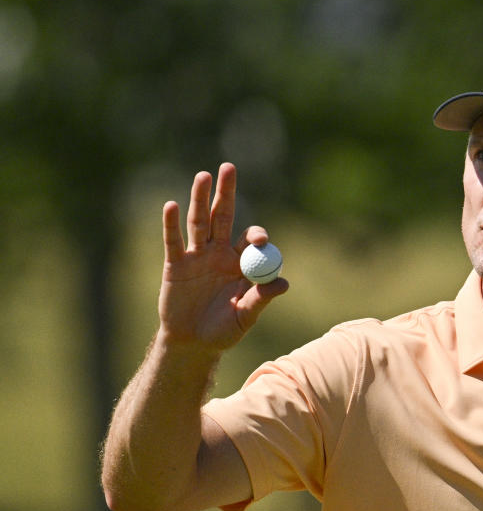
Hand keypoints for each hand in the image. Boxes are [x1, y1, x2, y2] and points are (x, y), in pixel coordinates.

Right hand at [158, 162, 287, 351]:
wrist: (193, 343)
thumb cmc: (224, 331)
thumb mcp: (245, 318)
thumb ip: (261, 299)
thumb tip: (283, 283)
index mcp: (242, 264)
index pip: (250, 240)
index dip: (255, 235)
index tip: (258, 240)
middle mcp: (220, 253)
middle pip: (224, 217)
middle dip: (227, 193)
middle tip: (229, 167)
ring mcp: (197, 256)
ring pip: (199, 222)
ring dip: (200, 199)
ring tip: (204, 176)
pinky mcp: (175, 264)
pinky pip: (173, 241)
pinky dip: (171, 224)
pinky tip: (171, 205)